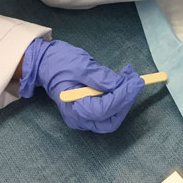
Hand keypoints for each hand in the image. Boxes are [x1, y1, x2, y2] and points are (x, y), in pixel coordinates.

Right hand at [20, 39, 143, 132]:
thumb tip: (121, 85)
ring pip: (111, 116)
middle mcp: (79, 118)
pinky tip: (122, 79)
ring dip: (124, 97)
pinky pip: (108, 108)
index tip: (136, 81)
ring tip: (130, 76)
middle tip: (135, 80)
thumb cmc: (61, 62)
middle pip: (110, 120)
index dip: (123, 96)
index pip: (104, 109)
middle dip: (126, 101)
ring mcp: (84, 116)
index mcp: (74, 109)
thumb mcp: (81, 66)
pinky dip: (118, 96)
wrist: (47, 63)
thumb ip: (100, 78)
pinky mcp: (89, 109)